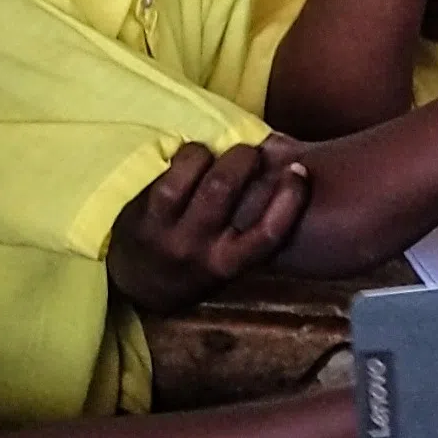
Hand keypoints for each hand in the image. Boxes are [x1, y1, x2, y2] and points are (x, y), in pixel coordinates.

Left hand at [106, 139, 311, 316]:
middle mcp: (196, 248)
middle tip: (248, 152)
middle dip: (244, 157)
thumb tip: (285, 165)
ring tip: (211, 154)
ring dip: (208, 152)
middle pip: (224, 187)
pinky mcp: (139, 212)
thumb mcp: (228, 258)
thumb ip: (252, 225)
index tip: (298, 170)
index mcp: (227, 263)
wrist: (139, 284)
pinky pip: (165, 171)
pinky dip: (182, 156)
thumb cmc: (196, 264)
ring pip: (190, 172)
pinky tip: (185, 159)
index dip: (290, 197)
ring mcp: (164, 229)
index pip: (267, 232)